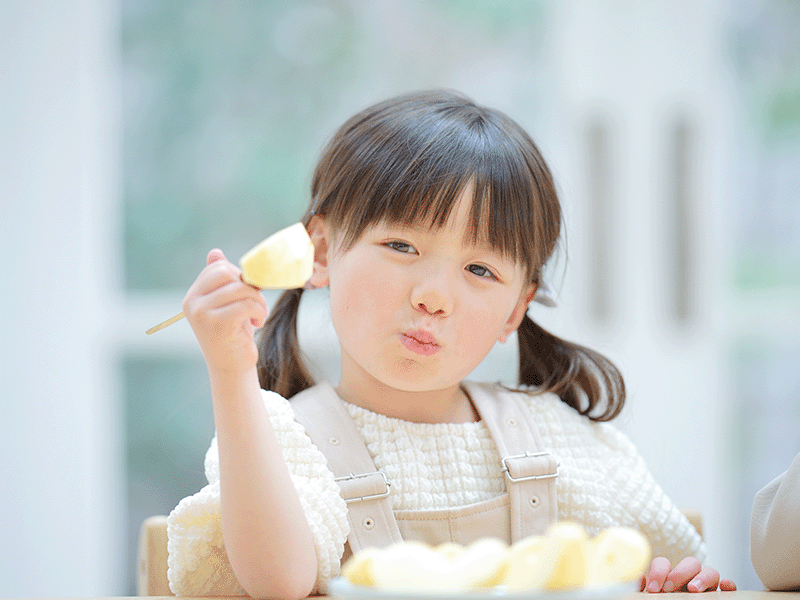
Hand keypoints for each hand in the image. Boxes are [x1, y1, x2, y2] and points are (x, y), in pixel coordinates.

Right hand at [183, 249, 268, 374]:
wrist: (233, 367)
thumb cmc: (234, 332)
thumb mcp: (228, 303)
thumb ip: (221, 279)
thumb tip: (215, 252)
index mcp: (194, 295)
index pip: (218, 267)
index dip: (240, 276)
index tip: (247, 294)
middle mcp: (192, 302)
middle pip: (227, 273)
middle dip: (249, 285)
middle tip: (257, 304)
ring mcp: (202, 314)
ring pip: (240, 288)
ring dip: (258, 301)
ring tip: (259, 315)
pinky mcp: (217, 325)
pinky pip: (246, 304)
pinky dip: (258, 311)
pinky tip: (257, 323)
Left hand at [640, 557, 736, 592]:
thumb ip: (640, 592)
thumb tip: (639, 578)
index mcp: (668, 579)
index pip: (664, 563)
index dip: (659, 571)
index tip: (654, 589)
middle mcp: (688, 581)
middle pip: (690, 563)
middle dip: (680, 572)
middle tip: (670, 589)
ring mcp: (707, 590)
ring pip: (711, 572)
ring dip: (703, 577)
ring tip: (694, 589)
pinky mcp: (722, 599)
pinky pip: (730, 588)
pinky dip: (729, 585)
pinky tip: (725, 586)